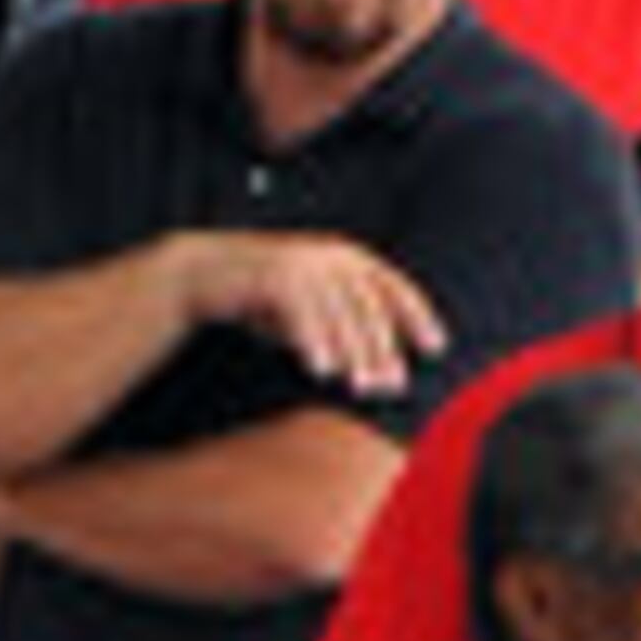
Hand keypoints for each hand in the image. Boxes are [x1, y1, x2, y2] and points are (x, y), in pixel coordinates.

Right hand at [180, 229, 445, 396]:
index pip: (394, 287)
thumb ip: (346, 330)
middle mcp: (331, 255)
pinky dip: (313, 343)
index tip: (437, 348)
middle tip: (393, 385)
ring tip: (361, 386)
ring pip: (339, 312)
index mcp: (349, 258)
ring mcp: (302, 262)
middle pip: (369, 306)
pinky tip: (321, 372)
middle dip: (383, 349)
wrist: (203, 273)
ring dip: (353, 353)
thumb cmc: (266, 298)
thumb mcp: (313, 309)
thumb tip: (385, 370)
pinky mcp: (273, 275)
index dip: (418, 317)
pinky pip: (301, 313)